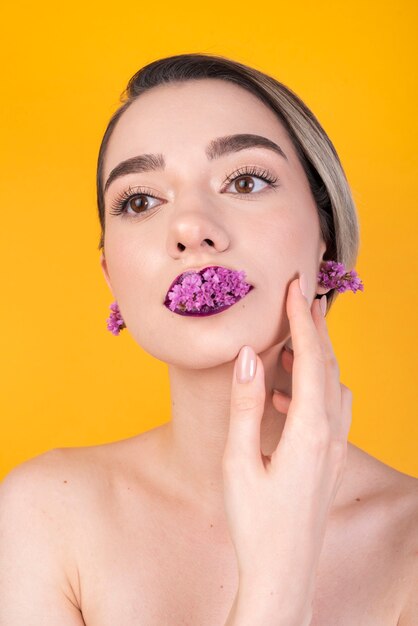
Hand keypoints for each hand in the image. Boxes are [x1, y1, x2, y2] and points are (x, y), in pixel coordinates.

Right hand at [222, 276, 351, 610]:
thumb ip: (245, 404)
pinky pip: (332, 411)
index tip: (295, 289)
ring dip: (317, 358)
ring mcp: (336, 449)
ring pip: (334, 388)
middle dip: (317, 330)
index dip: (302, 321)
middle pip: (329, 367)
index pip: (311, 360)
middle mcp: (331, 434)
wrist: (283, 571)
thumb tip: (250, 354)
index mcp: (310, 430)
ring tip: (294, 340)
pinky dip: (313, 390)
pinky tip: (284, 397)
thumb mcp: (239, 460)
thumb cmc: (255, 521)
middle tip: (305, 298)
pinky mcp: (331, 461)